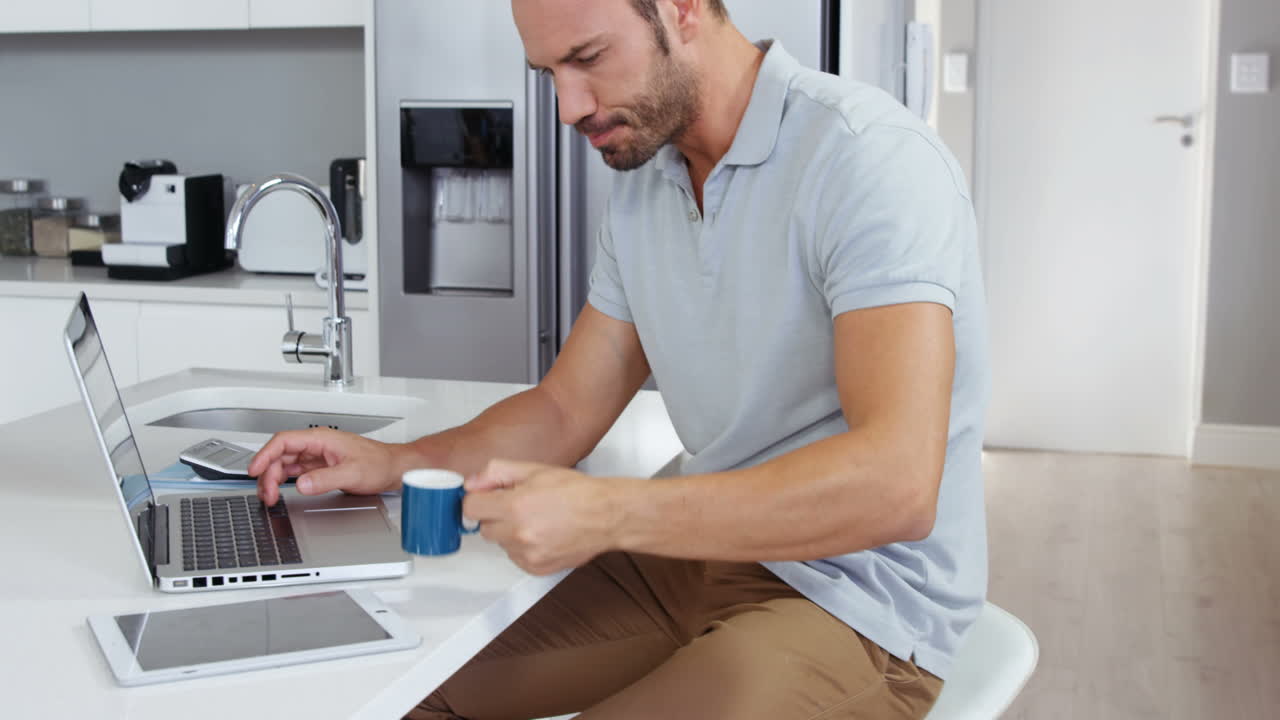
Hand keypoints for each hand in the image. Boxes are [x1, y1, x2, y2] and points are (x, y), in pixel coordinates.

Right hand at [248, 428, 404, 505]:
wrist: (394, 468)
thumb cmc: (380, 464)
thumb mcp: (353, 473)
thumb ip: (325, 478)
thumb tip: (301, 484)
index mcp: (322, 438)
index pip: (283, 441)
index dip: (265, 455)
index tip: (254, 470)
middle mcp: (317, 445)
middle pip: (280, 454)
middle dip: (268, 473)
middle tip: (266, 495)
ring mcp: (317, 456)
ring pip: (285, 463)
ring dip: (274, 479)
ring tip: (270, 497)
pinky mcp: (320, 467)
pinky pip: (295, 472)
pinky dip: (284, 482)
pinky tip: (280, 492)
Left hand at [462, 460, 635, 575]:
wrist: (606, 516)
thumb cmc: (576, 491)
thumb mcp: (535, 469)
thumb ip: (497, 472)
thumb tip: (472, 483)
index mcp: (515, 505)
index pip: (470, 508)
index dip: (478, 500)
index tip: (486, 499)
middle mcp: (519, 533)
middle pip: (484, 528)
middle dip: (496, 516)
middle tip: (519, 506)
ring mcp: (528, 554)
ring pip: (501, 544)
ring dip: (511, 533)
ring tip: (537, 520)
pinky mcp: (536, 568)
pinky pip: (516, 558)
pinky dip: (524, 548)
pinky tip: (543, 534)